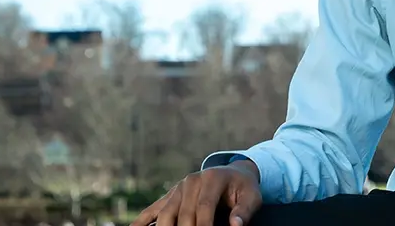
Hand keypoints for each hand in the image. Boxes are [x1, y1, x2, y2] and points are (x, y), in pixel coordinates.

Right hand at [132, 160, 262, 225]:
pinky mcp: (170, 196)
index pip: (204, 206)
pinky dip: (142, 222)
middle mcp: (191, 181)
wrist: (233, 174)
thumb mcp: (252, 197)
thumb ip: (245, 211)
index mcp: (212, 178)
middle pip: (183, 212)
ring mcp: (178, 188)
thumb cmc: (243, 189)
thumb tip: (236, 225)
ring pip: (166, 213)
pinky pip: (153, 210)